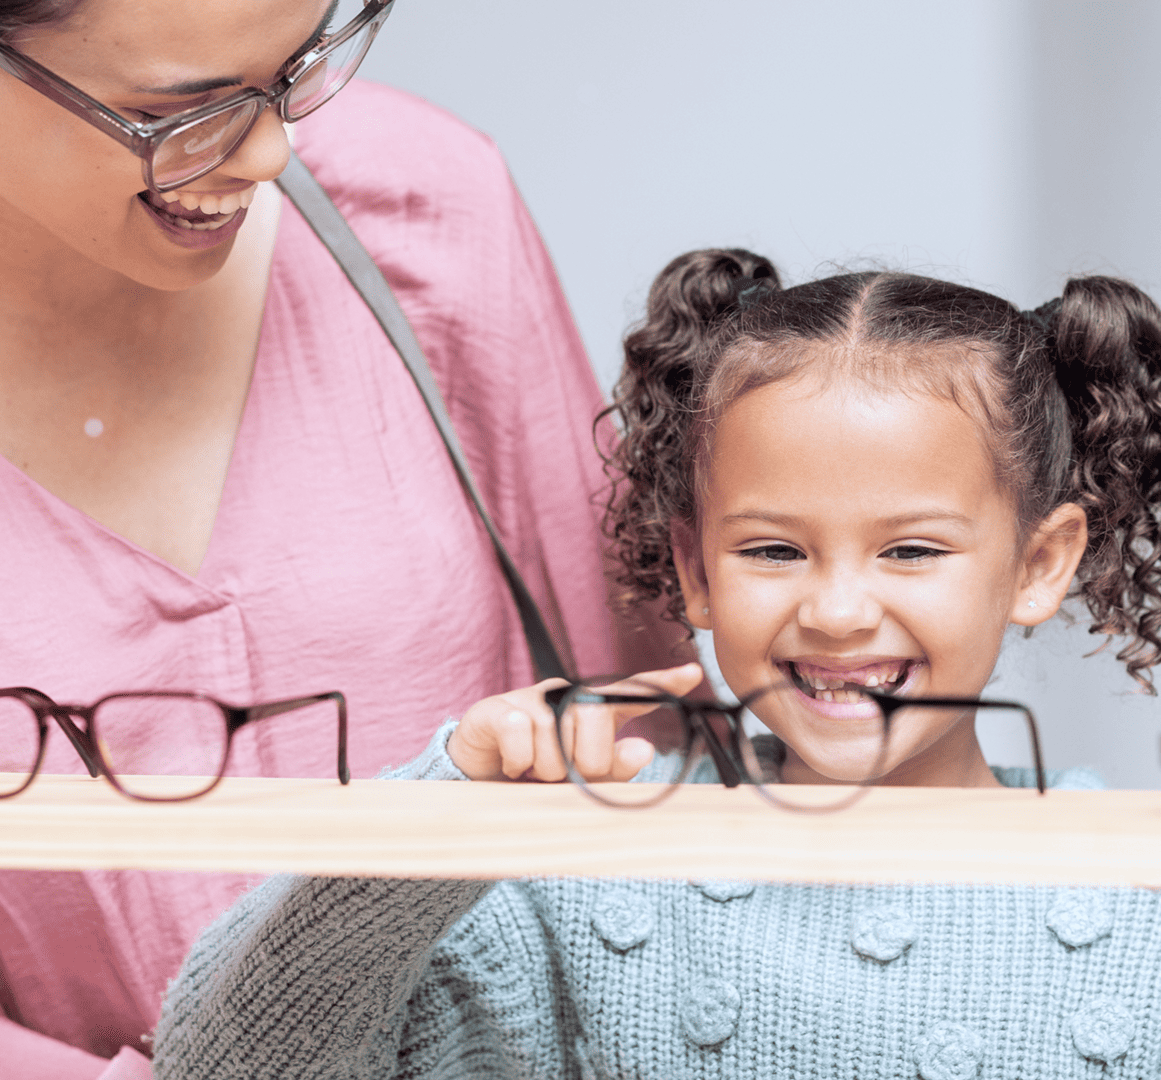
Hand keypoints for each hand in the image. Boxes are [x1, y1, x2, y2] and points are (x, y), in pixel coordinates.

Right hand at [446, 662, 703, 781]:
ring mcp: (533, 698)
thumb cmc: (537, 776)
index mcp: (593, 710)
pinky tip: (511, 765)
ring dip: (545, 771)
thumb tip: (644, 750)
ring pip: (558, 740)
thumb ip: (613, 769)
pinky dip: (519, 763)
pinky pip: (523, 736)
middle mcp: (566, 695)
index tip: (694, 674)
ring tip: (532, 770)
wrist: (477, 779)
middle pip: (596, 726)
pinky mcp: (500, 708)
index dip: (663, 683)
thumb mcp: (579, 780)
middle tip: (560, 775)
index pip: (633, 693)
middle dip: (583, 765)